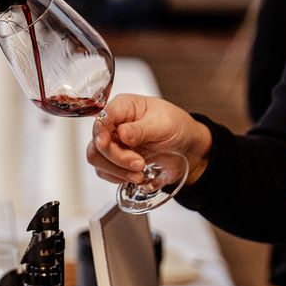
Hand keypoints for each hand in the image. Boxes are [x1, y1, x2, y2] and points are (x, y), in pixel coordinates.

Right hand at [86, 93, 211, 188]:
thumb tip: (121, 133)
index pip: (102, 118)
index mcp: (124, 107)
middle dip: (116, 158)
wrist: (188, 149)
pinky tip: (136, 176)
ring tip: (139, 174)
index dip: (101, 133)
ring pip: (97, 158)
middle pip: (97, 142)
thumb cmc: (177, 127)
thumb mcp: (164, 125)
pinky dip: (118, 178)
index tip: (107, 145)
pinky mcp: (116, 160)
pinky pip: (105, 171)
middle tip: (139, 164)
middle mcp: (114, 124)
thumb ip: (141, 129)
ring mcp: (114, 143)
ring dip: (117, 170)